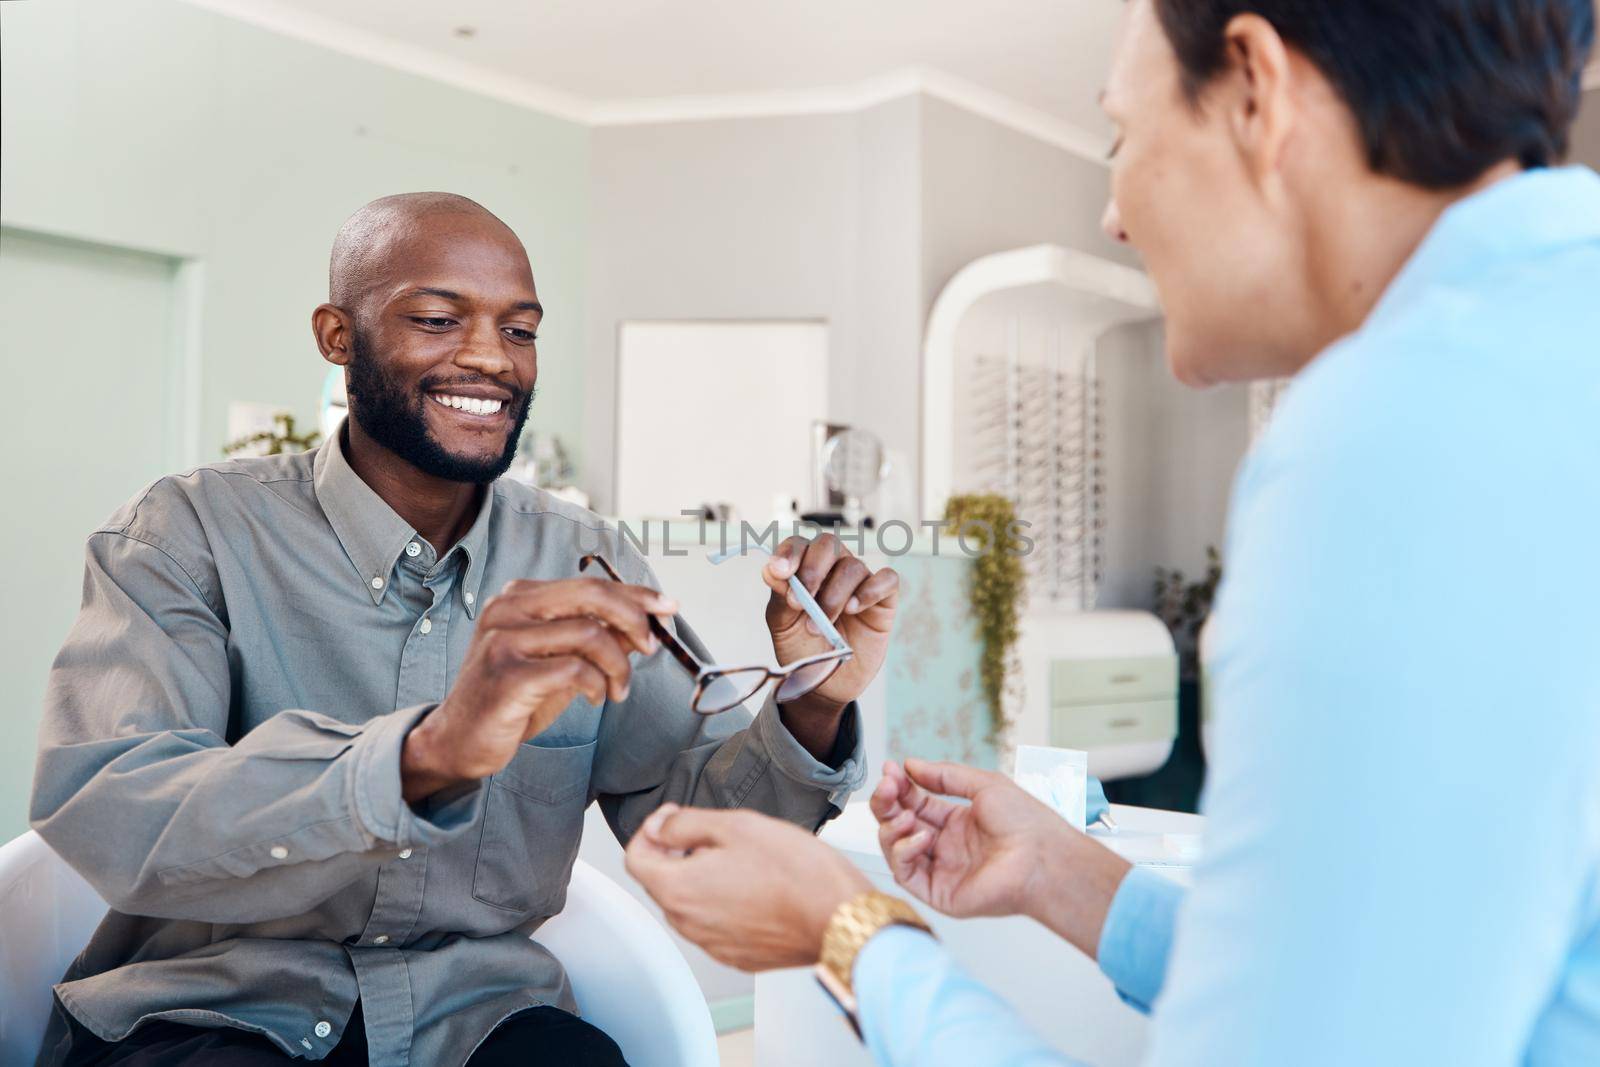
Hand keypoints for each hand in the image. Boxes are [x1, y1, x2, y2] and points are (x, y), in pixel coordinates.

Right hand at [401, 577, 675, 801]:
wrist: (459, 740)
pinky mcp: (507, 675)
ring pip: (589, 634)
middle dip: (634, 619)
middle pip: (591, 595)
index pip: (590, 583)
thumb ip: (597, 639)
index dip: (636, 594)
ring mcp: (503, 640)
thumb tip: (647, 625)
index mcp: (519, 597)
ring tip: (617, 690)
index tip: (668, 607)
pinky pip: (574, 670)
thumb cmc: (512, 698)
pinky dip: (597, 684)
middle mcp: (507, 609)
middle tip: (652, 648)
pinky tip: (594, 699)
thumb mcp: (560, 660)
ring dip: (619, 666)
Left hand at [624, 805, 871, 971]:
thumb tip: (660, 826)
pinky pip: (716, 924)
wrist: (840, 918)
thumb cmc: (797, 873)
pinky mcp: (737, 955)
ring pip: (691, 903)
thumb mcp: (737, 825)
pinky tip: (757, 887)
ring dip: (703, 878)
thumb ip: (686, 824)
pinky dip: (725, 903)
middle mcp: (688, 923)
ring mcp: (712, 944)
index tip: (673, 818)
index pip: (635, 857)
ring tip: (743, 859)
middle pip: (662, 881)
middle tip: (715, 834)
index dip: (651, 829)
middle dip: (678, 853)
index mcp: (678, 889)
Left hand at [761, 534, 898, 743]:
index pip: (799, 545)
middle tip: (802, 601)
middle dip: (813, 569)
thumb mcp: (783, 626)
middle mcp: (833, 570)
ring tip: (823, 624)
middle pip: (829, 545)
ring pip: (853, 567)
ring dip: (834, 595)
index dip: (790, 553)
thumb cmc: (802, 649)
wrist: (824, 684)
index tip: (780, 572)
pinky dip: (871, 590)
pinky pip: (887, 579)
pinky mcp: (883, 600)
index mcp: (805, 569)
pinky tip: (854, 609)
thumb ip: (780, 597)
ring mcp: (860, 583)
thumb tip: (770, 570)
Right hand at [871, 758, 1130, 955]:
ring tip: (905, 814)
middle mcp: (946, 847)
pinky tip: (921, 837)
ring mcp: (941, 870)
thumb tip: (911, 765)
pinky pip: (905, 874)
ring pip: (896, 849)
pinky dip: (904, 852)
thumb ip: (944, 775)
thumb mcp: (984, 785)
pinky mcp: (939, 893)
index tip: (890, 771)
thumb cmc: (1027, 823)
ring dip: (892, 828)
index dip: (900, 788)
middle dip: (888, 804)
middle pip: (899, 825)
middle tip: (886, 787)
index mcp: (958, 823)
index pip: (915, 804)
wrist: (1043, 856)